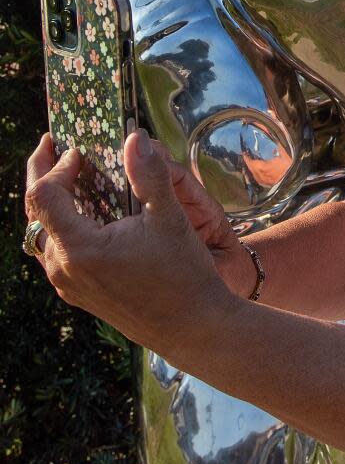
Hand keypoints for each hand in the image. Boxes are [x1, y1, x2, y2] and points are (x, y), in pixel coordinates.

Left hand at [24, 130, 238, 355]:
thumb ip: (148, 174)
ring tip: (65, 174)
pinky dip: (60, 223)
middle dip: (42, 175)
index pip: (44, 196)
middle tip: (50, 145)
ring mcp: (68, 285)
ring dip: (50, 201)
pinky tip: (83, 212)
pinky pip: (54, 251)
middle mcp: (64, 269)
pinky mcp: (79, 293)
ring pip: (41, 234)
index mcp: (80, 249)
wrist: (192, 327)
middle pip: (34, 214)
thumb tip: (134, 136)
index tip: (80, 152)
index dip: (57, 167)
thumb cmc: (183, 273)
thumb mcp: (169, 217)